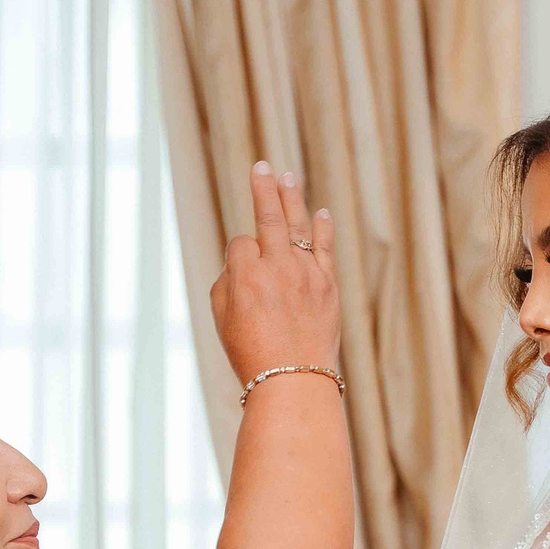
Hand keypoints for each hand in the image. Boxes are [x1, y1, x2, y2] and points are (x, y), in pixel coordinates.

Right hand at [208, 161, 338, 380]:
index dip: (238, 257)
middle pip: (268, 218)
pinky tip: (321, 214)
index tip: (242, 280)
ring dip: (292, 200)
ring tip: (287, 178)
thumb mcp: (222, 321)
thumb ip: (228, 284)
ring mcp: (306, 274)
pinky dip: (323, 230)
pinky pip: (325, 249)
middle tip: (262, 167)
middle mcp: (277, 268)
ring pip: (298, 227)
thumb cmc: (252, 355)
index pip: (240, 245)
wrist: (294, 381)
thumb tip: (242, 262)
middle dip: (263, 189)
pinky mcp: (328, 286)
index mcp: (245, 276)